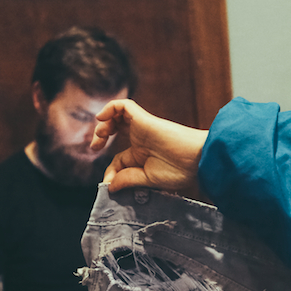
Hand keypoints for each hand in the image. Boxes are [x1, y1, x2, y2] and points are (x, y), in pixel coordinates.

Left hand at [92, 99, 208, 196]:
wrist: (197, 160)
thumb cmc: (180, 171)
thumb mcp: (148, 179)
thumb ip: (127, 179)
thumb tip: (109, 185)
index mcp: (144, 156)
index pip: (119, 159)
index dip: (110, 170)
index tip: (109, 182)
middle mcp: (141, 140)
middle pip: (115, 130)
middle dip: (101, 137)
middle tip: (94, 147)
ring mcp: (142, 128)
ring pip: (117, 116)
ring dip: (104, 123)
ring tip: (99, 135)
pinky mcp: (144, 119)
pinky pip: (124, 106)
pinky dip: (110, 108)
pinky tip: (102, 119)